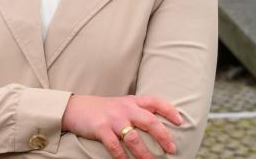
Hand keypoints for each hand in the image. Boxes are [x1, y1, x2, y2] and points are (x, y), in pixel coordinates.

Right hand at [61, 94, 181, 158]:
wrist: (75, 107)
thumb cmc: (103, 110)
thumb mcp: (121, 105)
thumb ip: (137, 111)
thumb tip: (158, 126)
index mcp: (132, 101)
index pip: (155, 102)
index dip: (169, 110)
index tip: (180, 121)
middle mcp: (124, 108)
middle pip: (149, 121)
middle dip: (163, 135)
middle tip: (172, 148)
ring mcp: (112, 119)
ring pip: (133, 137)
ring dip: (144, 153)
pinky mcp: (101, 128)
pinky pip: (115, 146)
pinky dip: (122, 157)